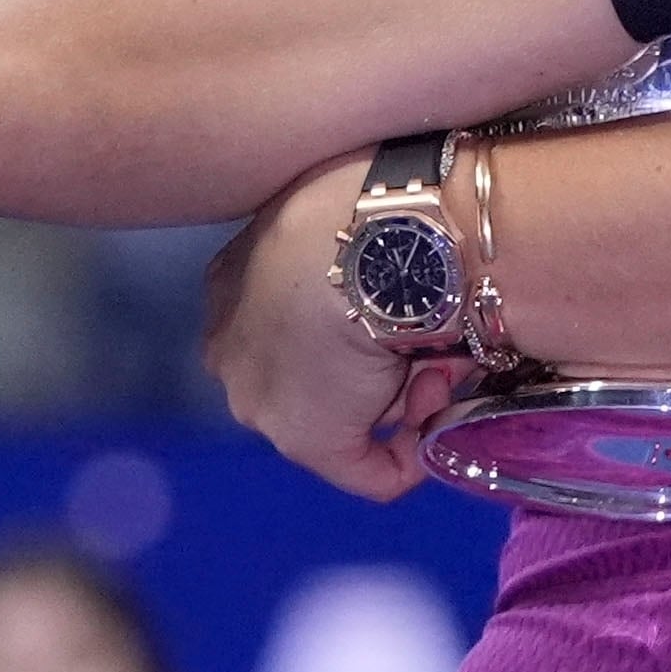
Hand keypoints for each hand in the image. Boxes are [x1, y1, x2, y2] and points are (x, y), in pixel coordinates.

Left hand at [203, 156, 467, 499]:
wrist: (368, 239)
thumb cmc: (360, 201)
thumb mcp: (334, 204)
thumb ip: (339, 247)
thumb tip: (387, 283)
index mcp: (231, 283)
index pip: (287, 322)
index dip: (345, 323)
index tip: (396, 308)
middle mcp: (231, 346)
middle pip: (314, 372)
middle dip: (372, 367)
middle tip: (425, 337)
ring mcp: (263, 398)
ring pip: (345, 411)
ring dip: (404, 392)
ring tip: (439, 355)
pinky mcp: (309, 441)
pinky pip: (371, 470)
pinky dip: (412, 456)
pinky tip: (439, 418)